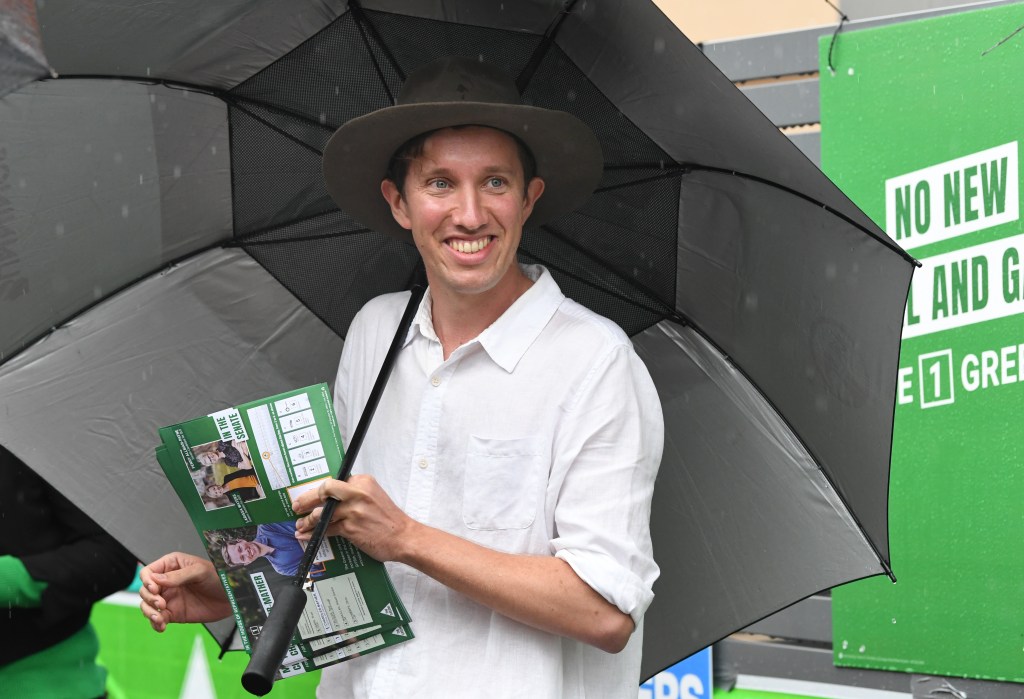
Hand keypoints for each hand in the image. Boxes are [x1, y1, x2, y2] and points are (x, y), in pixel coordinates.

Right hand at [139, 552, 231, 631]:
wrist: (232, 597)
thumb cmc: (219, 577)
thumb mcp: (200, 572)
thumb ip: (178, 575)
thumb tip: (156, 579)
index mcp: (172, 565)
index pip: (148, 572)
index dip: (147, 581)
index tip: (155, 590)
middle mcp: (167, 582)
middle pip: (145, 590)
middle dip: (149, 598)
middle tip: (162, 604)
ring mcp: (169, 598)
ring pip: (148, 605)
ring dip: (149, 613)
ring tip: (160, 618)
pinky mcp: (173, 613)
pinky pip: (157, 619)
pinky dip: (155, 624)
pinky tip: (162, 626)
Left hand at [292, 474, 413, 561]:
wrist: (403, 537)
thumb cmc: (388, 519)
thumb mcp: (373, 496)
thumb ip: (353, 493)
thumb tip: (329, 498)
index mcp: (362, 481)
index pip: (333, 481)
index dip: (318, 490)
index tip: (309, 495)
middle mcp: (357, 492)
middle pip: (323, 491)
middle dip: (305, 499)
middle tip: (296, 506)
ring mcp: (352, 510)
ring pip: (321, 513)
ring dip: (307, 521)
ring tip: (300, 525)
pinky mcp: (350, 527)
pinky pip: (325, 529)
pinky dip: (312, 533)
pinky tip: (306, 535)